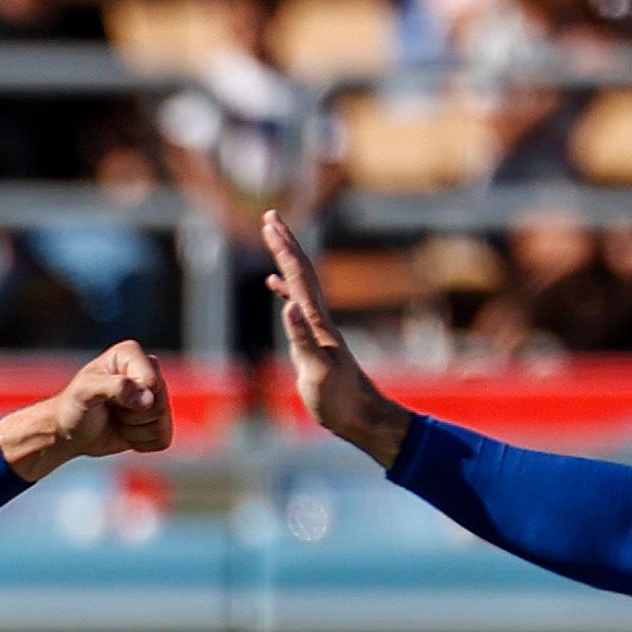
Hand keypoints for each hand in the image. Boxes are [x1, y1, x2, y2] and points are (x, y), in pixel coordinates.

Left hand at [0, 340, 173, 478]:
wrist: (70, 431)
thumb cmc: (73, 406)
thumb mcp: (84, 392)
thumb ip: (114, 387)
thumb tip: (147, 398)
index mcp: (130, 354)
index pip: (152, 382)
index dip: (132, 399)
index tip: (106, 399)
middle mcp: (147, 371)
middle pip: (159, 405)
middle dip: (131, 416)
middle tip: (110, 410)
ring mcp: (155, 396)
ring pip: (161, 425)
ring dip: (134, 430)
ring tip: (115, 419)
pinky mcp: (158, 420)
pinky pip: (162, 439)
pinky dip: (140, 442)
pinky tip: (124, 431)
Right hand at [264, 211, 413, 467]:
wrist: (360, 415)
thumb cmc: (337, 399)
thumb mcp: (316, 371)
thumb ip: (301, 338)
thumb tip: (287, 304)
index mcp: (317, 321)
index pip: (298, 276)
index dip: (284, 247)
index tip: (271, 221)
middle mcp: (319, 318)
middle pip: (301, 271)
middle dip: (286, 242)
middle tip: (271, 216)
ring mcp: (317, 327)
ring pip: (300, 283)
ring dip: (285, 259)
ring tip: (274, 239)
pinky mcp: (314, 340)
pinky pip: (297, 304)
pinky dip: (285, 289)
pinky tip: (275, 286)